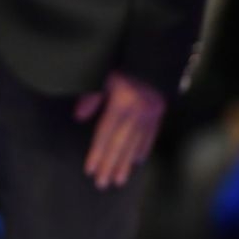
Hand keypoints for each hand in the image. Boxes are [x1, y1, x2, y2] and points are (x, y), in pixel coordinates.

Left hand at [76, 71, 164, 189]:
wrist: (155, 54)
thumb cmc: (124, 62)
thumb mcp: (105, 75)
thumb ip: (92, 97)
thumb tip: (78, 118)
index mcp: (121, 104)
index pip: (105, 134)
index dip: (97, 153)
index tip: (90, 170)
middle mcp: (136, 113)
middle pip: (120, 144)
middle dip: (110, 165)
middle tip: (103, 184)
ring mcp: (150, 114)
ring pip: (135, 144)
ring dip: (126, 163)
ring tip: (119, 180)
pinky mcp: (159, 112)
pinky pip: (150, 134)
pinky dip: (143, 148)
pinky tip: (137, 160)